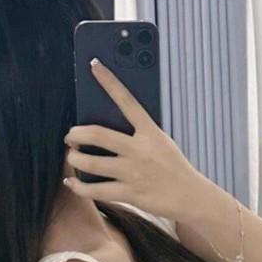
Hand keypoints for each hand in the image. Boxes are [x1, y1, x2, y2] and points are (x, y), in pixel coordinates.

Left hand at [63, 58, 204, 221]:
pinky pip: (95, 190)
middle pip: (98, 135)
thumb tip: (108, 128)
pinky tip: (72, 183)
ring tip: (72, 157)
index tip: (94, 65)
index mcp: (150, 132)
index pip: (126, 101)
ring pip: (91, 163)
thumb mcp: (161, 142)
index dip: (109, 81)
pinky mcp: (129, 193)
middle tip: (70, 136)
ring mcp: (133, 172)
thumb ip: (139, 133)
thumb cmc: (174, 168)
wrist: (191, 196)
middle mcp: (139, 150)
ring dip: (74, 159)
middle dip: (76, 134)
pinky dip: (78, 186)